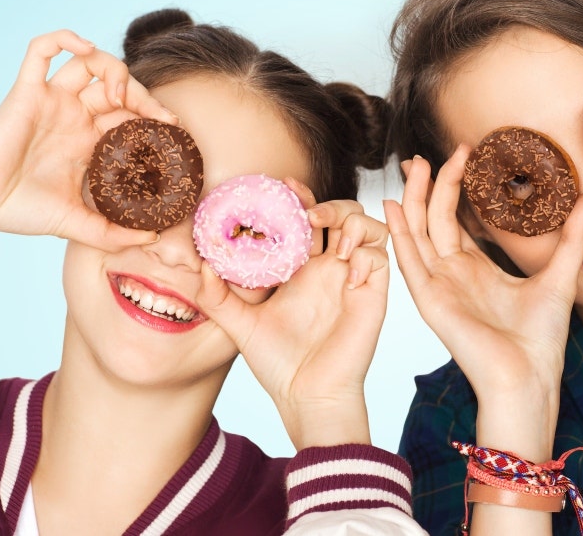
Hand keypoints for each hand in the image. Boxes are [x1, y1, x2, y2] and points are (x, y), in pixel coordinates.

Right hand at [0, 30, 178, 249]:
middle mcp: (72, 116)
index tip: (175, 131)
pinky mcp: (26, 91)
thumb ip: (113, 233)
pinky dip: (64, 39)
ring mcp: (50, 101)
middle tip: (161, 118)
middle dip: (144, 95)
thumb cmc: (20, 210)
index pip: (130, 115)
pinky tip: (83, 47)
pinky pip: (41, 50)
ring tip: (122, 96)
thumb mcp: (77, 224)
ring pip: (88, 63)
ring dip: (113, 69)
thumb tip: (151, 238)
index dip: (155, 116)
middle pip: (117, 87)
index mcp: (87, 140)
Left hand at [195, 181, 389, 449]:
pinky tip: (347, 270)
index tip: (284, 186)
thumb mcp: (239, 325)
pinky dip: (367, 254)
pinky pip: (380, 257)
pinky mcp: (372, 295)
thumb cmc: (276, 364)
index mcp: (301, 268)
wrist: (304, 396)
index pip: (307, 218)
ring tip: (333, 242)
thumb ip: (218, 297)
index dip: (300, 196)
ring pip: (368, 226)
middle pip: (342, 213)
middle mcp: (329, 268)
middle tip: (309, 216)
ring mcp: (352, 279)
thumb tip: (202, 265)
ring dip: (353, 222)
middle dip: (329, 203)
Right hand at [384, 150, 582, 459]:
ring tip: (415, 164)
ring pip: (418, 232)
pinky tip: (394, 204)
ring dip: (414, 197)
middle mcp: (452, 275)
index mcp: (476, 270)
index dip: (457, 187)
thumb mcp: (561, 275)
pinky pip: (408, 259)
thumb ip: (572, 236)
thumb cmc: (540, 338)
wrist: (528, 376)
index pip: (456, 220)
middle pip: (433, 219)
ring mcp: (438, 286)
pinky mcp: (429, 299)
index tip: (466, 153)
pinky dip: (399, 231)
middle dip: (432, 184)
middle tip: (434, 151)